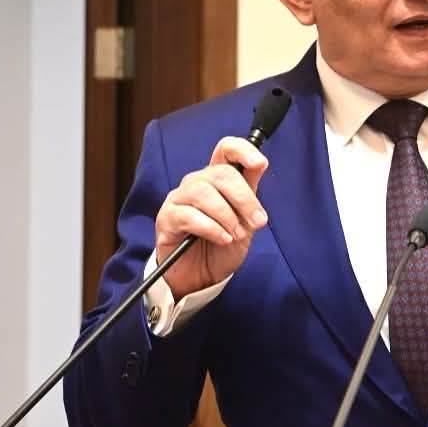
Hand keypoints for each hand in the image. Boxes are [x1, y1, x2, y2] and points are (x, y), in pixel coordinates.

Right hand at [155, 136, 269, 299]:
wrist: (202, 277)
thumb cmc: (223, 246)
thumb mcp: (246, 222)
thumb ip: (250, 196)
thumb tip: (260, 167)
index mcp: (218, 179)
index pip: (225, 150)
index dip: (243, 150)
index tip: (260, 163)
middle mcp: (197, 183)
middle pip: (220, 173)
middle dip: (244, 198)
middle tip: (257, 222)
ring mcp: (179, 199)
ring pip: (203, 192)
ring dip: (227, 215)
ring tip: (236, 235)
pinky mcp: (167, 219)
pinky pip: (188, 215)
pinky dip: (211, 228)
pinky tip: (222, 239)